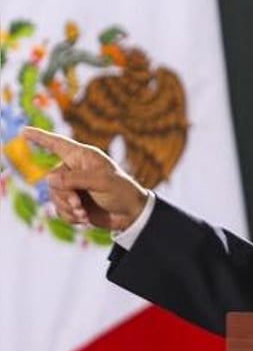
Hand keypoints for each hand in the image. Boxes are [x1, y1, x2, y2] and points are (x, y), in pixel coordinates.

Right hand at [22, 127, 148, 229]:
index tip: (24, 131)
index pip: (58, 144)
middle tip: (80, 205)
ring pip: (54, 196)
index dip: (40, 138)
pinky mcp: (74, 202)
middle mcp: (76, 169)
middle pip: (53, 180)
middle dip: (64, 195)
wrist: (132, 215)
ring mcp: (74, 187)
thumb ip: (75, 179)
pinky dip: (70, 216)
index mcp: (84, 157)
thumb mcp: (102, 182)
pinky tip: (85, 219)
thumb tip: (49, 179)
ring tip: (84, 213)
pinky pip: (59, 210)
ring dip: (68, 208)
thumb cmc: (122, 192)